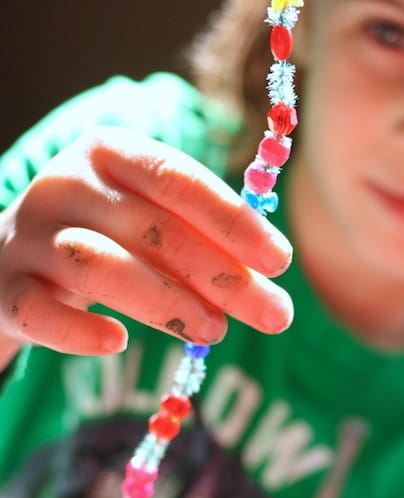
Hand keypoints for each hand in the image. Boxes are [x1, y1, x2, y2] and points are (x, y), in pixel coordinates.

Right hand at [0, 126, 292, 367]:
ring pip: (99, 266)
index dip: (233, 221)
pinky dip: (77, 331)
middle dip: (220, 276)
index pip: (177, 179)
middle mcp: (67, 185)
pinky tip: (118, 342)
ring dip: (164, 301)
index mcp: (110, 153)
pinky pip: (39, 312)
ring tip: (214, 332)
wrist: (16, 261)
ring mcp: (31, 237)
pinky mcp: (7, 290)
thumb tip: (269, 284)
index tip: (281, 261)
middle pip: (151, 228)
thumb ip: (200, 240)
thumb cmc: (106, 238)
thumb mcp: (151, 222)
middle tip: (273, 315)